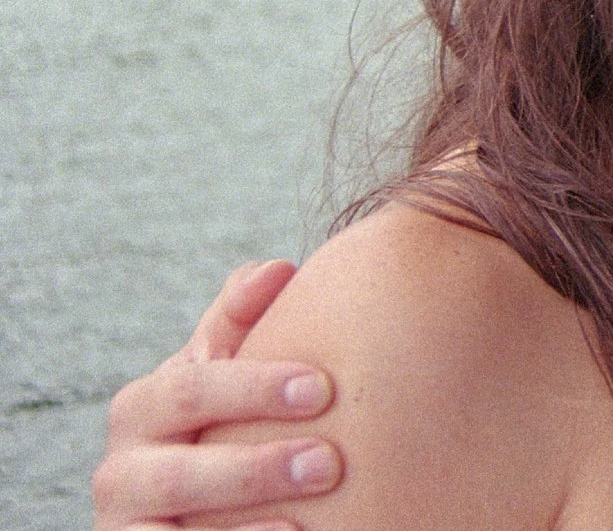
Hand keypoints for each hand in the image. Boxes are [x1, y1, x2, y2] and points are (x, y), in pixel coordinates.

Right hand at [92, 260, 340, 530]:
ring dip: (243, 522)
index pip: (188, 391)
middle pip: (177, 472)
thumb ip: (240, 319)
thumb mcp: (223, 368)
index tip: (323, 387)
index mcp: (143, 408)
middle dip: (255, 467)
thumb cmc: (222, 416)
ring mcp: (124, 526)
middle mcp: (121, 471)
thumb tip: (278, 268)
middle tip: (331, 462)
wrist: (191, 501)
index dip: (254, 388)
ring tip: (309, 515)